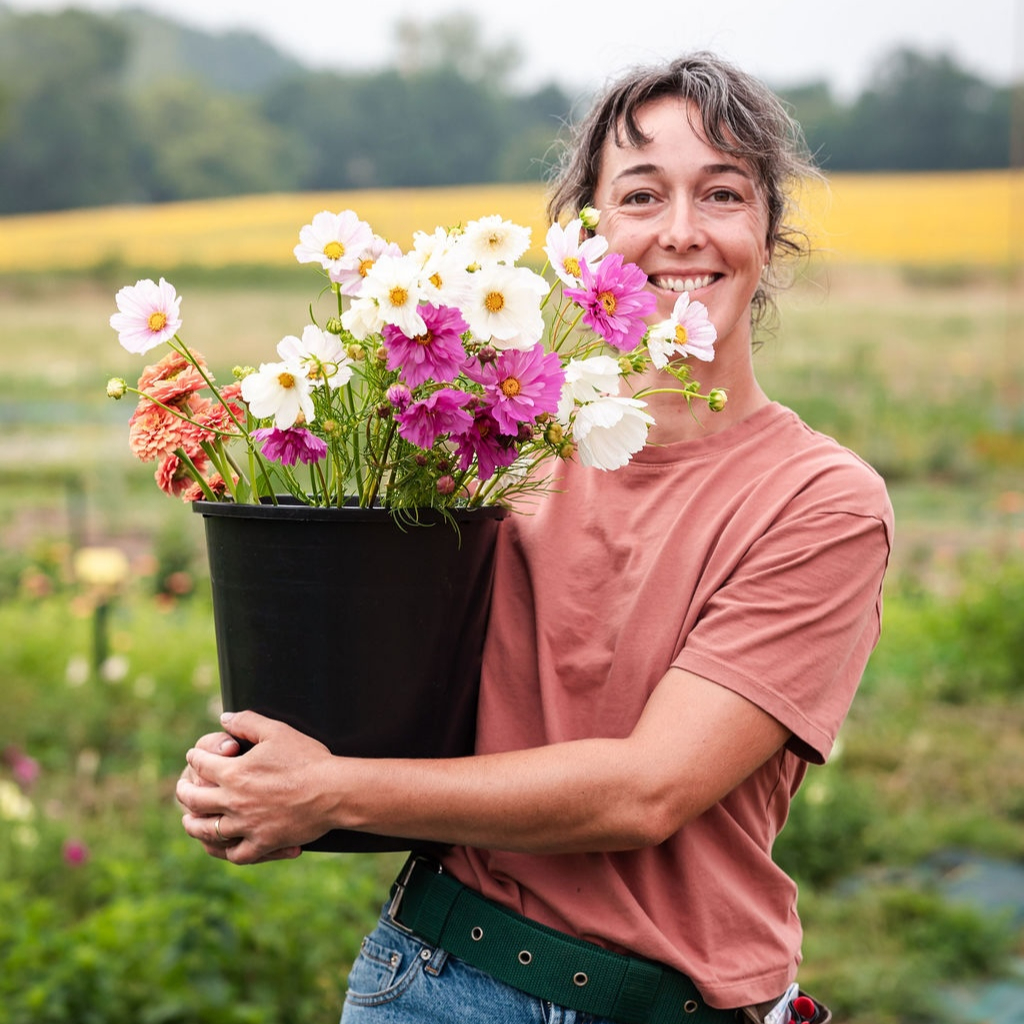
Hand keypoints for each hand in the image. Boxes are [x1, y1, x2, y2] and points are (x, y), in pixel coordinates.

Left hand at [176, 710, 335, 864]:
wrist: (333, 791)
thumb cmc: (307, 758)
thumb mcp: (277, 731)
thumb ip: (247, 722)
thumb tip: (224, 718)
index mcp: (234, 773)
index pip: (201, 765)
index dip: (195, 758)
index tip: (193, 756)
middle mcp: (234, 801)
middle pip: (195, 800)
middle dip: (184, 792)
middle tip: (182, 788)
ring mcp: (247, 825)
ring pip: (207, 831)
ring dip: (193, 825)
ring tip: (189, 821)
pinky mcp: (263, 843)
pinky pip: (236, 853)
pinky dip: (226, 850)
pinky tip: (223, 846)